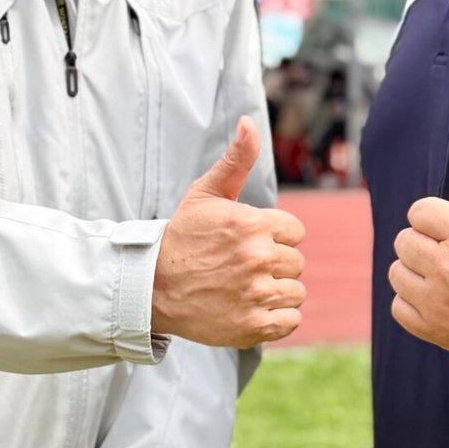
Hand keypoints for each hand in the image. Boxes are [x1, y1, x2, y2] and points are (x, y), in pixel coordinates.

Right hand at [152, 117, 306, 347]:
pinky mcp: (253, 325)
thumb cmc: (183, 236)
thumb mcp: (206, 193)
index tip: (247, 242)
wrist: (152, 286)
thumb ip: (236, 159)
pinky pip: (291, 319)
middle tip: (240, 266)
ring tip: (244, 287)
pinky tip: (251, 307)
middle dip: (273, 263)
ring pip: (296, 291)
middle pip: (296, 262)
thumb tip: (248, 122)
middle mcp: (258, 258)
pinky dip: (277, 317)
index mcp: (253, 224)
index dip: (274, 235)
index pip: (295, 231)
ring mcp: (256, 294)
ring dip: (276, 291)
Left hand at [388, 117, 448, 357]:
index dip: (438, 216)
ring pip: (398, 273)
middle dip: (428, 242)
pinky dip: (414, 303)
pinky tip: (442, 298)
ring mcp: (441, 304)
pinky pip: (399, 309)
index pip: (419, 211)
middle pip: (404, 241)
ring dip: (417, 271)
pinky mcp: (437, 331)